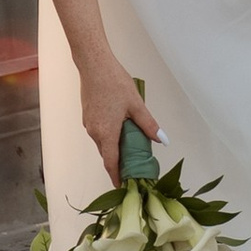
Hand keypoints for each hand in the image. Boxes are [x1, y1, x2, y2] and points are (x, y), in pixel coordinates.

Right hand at [76, 53, 149, 182]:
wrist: (94, 64)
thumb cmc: (114, 82)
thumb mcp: (136, 105)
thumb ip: (148, 125)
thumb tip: (162, 140)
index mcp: (106, 133)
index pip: (110, 163)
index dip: (116, 176)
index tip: (122, 186)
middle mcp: (94, 132)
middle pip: (106, 154)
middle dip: (118, 163)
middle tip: (133, 167)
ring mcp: (88, 123)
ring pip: (102, 142)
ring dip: (114, 148)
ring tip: (131, 147)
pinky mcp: (87, 115)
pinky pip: (99, 132)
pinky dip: (108, 136)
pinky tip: (120, 128)